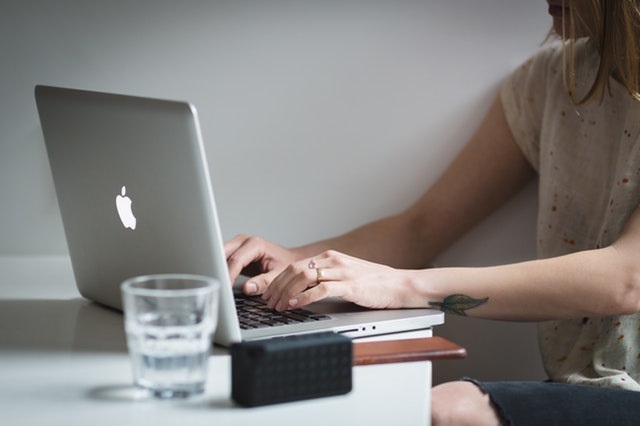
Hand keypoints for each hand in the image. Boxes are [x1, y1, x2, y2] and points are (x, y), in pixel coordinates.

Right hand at [224, 234, 298, 294]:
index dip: (229, 275)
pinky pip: (222, 259)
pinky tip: (220, 280)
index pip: (236, 260)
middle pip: (223, 254)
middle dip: (219, 271)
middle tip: (217, 287)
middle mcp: (244, 241)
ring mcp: (237, 245)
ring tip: (217, 285)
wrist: (288, 259)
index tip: (225, 288)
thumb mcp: (278, 275)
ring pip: (220, 256)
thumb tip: (248, 288)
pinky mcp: (234, 251)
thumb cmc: (285, 264)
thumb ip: (264, 282)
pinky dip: (220, 270)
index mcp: (255, 244)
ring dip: (217, 270)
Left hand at [262, 250, 410, 311]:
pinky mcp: (350, 285)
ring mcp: (342, 272)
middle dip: (277, 287)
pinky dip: (303, 297)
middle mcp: (333, 261)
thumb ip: (326, 278)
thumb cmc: (374, 283)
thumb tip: (302, 291)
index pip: (295, 266)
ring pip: (304, 277)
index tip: (268, 293)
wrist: (400, 285)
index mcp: (330, 257)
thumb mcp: (345, 275)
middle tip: (268, 302)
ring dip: (286, 292)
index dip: (278, 280)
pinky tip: (295, 305)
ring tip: (278, 305)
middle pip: (295, 270)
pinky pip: (321, 289)